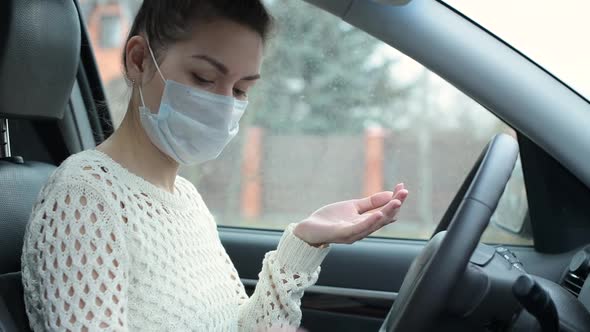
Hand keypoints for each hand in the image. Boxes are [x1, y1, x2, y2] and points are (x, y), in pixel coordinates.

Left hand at [293, 183, 408, 245]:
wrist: (308, 229)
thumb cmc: (330, 219)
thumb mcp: (352, 207)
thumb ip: (370, 203)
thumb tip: (389, 194)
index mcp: (365, 223)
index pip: (385, 211)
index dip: (395, 200)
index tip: (403, 188)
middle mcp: (362, 230)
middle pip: (383, 218)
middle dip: (395, 205)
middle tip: (405, 192)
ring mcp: (353, 233)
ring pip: (374, 224)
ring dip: (387, 212)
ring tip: (397, 202)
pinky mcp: (342, 234)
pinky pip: (359, 228)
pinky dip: (370, 222)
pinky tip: (379, 214)